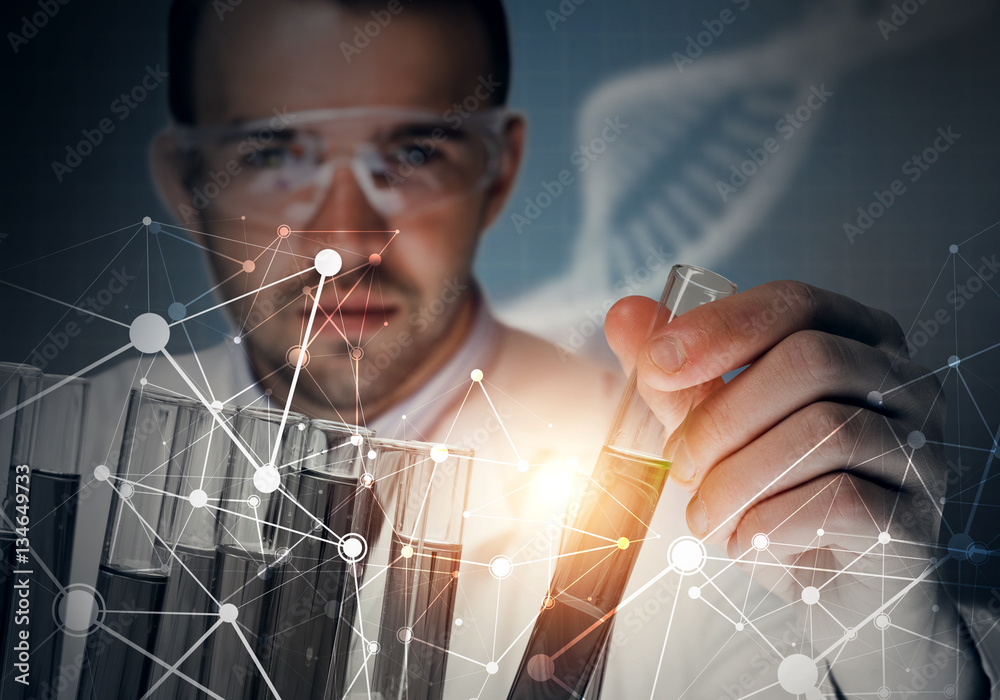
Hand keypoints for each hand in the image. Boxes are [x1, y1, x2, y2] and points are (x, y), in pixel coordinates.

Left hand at [605, 280, 986, 696]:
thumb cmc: (777, 497)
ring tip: (704, 513)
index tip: (656, 363)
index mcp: (856, 342)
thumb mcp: (718, 431)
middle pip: (811, 359)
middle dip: (722, 414)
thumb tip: (624, 314)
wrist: (829, 593)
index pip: (795, 303)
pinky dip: (770, 521)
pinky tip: (747, 538)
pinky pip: (838, 500)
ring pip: (824, 430)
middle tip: (680, 462)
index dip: (720, 327)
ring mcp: (920, 451)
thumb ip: (677, 376)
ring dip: (738, 477)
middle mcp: (904, 386)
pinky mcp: (915, 519)